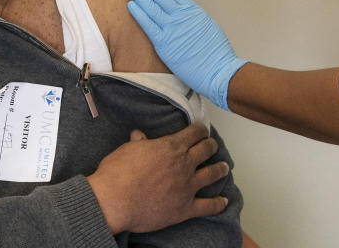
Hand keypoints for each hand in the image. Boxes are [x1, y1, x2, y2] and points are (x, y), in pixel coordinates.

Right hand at [87, 124, 229, 233]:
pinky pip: (208, 206)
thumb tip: (139, 135)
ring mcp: (187, 186)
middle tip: (212, 145)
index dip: (200, 130)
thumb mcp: (127, 150)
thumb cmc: (117, 174)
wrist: (114, 201)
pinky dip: (218, 204)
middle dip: (211, 145)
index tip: (202, 130)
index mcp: (170, 147)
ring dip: (220, 169)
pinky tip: (224, 201)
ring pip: (212, 174)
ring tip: (224, 168)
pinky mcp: (185, 208)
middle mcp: (184, 164)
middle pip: (206, 149)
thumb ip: (139, 142)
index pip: (194, 133)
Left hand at [123, 0, 245, 109]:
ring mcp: (172, 29)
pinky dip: (139, 13)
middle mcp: (181, 16)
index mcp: (192, 10)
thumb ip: (190, 16)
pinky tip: (130, 4)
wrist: (218, 71)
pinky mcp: (164, 44)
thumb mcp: (206, 25)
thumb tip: (179, 12)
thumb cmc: (215, 52)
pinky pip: (148, 25)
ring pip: (151, 5)